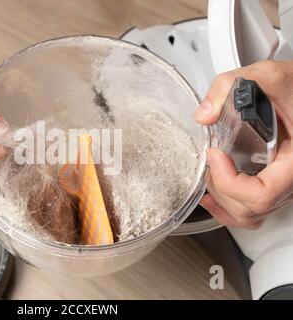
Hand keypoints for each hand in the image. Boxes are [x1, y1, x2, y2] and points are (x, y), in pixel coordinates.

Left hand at [194, 60, 292, 228]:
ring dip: (223, 200)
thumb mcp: (266, 75)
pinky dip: (230, 207)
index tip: (215, 155)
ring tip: (211, 175)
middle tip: (211, 160)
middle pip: (252, 208)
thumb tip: (204, 114)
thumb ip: (228, 87)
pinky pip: (255, 210)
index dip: (229, 181)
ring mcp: (286, 184)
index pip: (262, 194)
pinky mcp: (276, 182)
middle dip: (221, 187)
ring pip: (251, 214)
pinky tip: (213, 194)